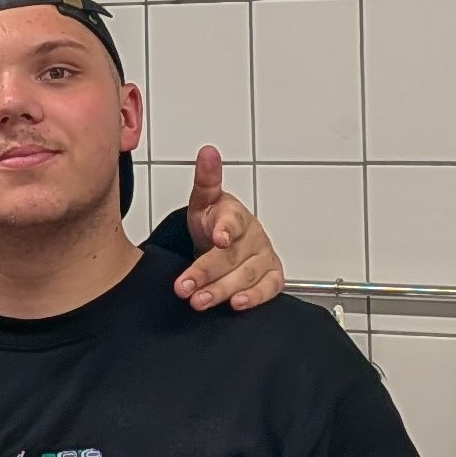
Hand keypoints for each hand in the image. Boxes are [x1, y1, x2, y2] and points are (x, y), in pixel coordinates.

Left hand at [175, 148, 284, 313]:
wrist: (224, 242)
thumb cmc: (215, 222)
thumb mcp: (204, 201)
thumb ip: (206, 180)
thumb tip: (207, 152)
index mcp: (236, 215)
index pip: (233, 220)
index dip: (226, 228)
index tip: (218, 237)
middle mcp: (253, 236)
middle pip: (232, 256)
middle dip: (206, 272)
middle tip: (184, 286)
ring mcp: (263, 257)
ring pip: (246, 275)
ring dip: (222, 290)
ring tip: (199, 300)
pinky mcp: (271, 277)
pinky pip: (268, 289)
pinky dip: (255, 297)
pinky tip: (238, 304)